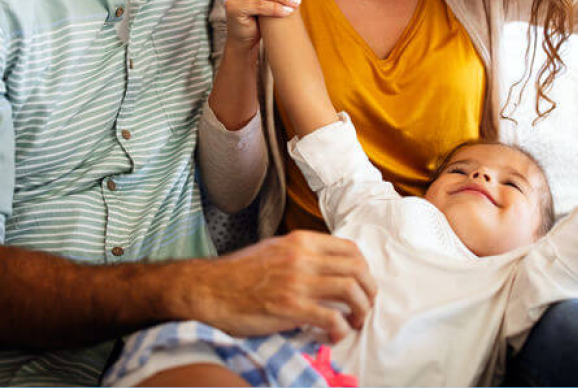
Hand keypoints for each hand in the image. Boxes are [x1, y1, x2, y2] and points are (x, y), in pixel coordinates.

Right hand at [193, 231, 376, 343]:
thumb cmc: (238, 274)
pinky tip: (333, 336)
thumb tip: (325, 267)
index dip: (363, 269)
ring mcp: (298, 282)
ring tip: (354, 322)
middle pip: (357, 268)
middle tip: (365, 306)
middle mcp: (303, 257)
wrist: (208, 290)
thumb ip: (301, 254)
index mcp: (300, 241)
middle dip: (369, 290)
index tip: (362, 284)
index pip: (350, 248)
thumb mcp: (273, 250)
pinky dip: (340, 330)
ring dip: (360, 310)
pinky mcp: (291, 308)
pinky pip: (332, 318)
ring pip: (351, 291)